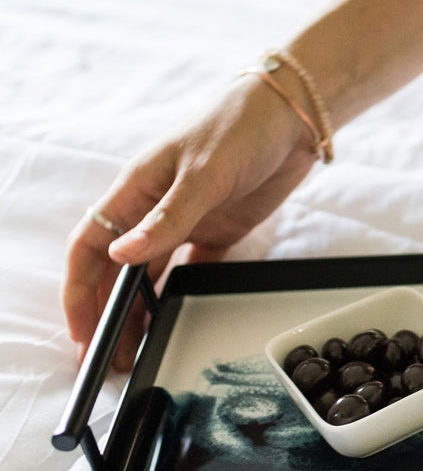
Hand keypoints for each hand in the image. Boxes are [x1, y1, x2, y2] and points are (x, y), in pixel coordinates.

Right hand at [63, 78, 319, 369]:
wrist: (294, 114)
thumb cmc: (240, 124)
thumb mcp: (203, 171)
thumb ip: (167, 217)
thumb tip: (122, 255)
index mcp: (136, 189)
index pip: (91, 246)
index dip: (80, 290)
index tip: (81, 331)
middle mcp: (154, 207)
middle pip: (118, 269)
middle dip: (109, 313)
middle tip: (112, 356)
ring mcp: (187, 220)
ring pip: (152, 274)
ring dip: (142, 310)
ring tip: (138, 349)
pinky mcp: (219, 229)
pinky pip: (192, 269)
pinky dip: (180, 294)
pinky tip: (175, 320)